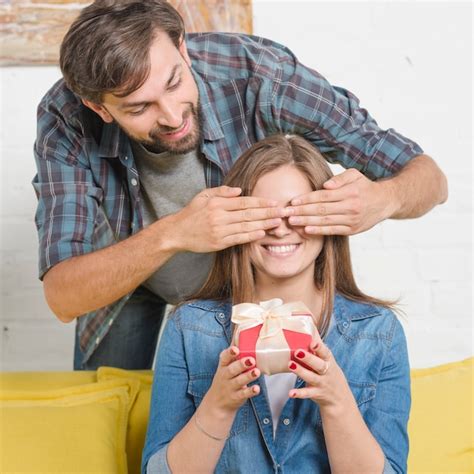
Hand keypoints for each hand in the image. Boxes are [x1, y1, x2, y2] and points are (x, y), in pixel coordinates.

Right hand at [168, 186, 285, 251]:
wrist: (177, 233)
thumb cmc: (192, 213)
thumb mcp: (203, 196)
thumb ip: (221, 191)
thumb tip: (239, 190)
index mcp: (217, 203)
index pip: (244, 202)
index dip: (260, 202)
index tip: (274, 202)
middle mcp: (219, 216)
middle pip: (248, 214)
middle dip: (267, 213)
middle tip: (282, 212)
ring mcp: (219, 230)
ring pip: (246, 226)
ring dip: (263, 224)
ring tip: (277, 223)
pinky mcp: (218, 242)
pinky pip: (238, 238)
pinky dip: (251, 236)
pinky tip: (262, 233)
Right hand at [205, 346, 260, 414]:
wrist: (216, 404)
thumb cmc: (225, 379)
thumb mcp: (226, 366)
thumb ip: (234, 355)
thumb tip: (240, 331)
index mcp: (223, 366)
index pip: (224, 358)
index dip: (229, 353)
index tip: (235, 349)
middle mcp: (225, 376)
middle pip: (232, 370)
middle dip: (241, 364)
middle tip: (251, 360)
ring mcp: (230, 387)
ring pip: (238, 381)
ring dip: (248, 376)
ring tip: (257, 371)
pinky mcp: (236, 397)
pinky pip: (243, 394)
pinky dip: (250, 391)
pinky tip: (257, 388)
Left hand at [286, 168, 392, 234]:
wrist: (385, 202)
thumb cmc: (364, 186)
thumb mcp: (355, 175)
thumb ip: (340, 178)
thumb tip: (325, 185)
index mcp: (350, 192)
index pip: (324, 196)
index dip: (307, 199)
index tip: (293, 201)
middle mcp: (351, 207)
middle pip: (322, 210)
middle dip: (302, 211)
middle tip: (286, 213)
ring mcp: (352, 220)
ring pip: (325, 221)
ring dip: (306, 222)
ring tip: (292, 222)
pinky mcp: (352, 230)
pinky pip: (332, 231)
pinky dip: (319, 231)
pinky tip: (306, 230)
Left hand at [288, 340, 352, 413]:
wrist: (340, 399)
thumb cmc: (330, 373)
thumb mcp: (328, 360)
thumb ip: (318, 347)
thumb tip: (310, 325)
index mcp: (329, 361)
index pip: (325, 353)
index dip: (319, 348)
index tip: (313, 342)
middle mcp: (326, 372)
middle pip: (318, 364)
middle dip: (309, 358)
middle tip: (298, 351)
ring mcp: (322, 383)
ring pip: (311, 377)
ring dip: (300, 371)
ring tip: (290, 364)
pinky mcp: (316, 393)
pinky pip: (307, 393)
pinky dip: (299, 393)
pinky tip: (291, 393)